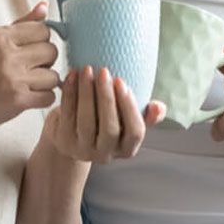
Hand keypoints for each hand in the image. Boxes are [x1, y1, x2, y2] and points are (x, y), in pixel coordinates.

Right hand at [0, 2, 59, 134]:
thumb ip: (20, 24)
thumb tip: (44, 6)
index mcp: (0, 36)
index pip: (43, 29)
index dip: (42, 41)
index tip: (32, 50)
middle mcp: (7, 54)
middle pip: (51, 51)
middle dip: (46, 61)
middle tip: (32, 69)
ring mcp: (13, 78)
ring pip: (53, 76)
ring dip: (46, 82)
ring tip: (30, 84)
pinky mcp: (18, 100)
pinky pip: (49, 96)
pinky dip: (43, 98)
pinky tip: (30, 97)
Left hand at [43, 65, 165, 163]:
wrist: (72, 133)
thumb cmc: (106, 120)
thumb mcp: (127, 120)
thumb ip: (146, 114)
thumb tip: (159, 107)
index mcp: (127, 149)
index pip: (135, 132)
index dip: (130, 108)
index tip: (122, 82)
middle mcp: (106, 154)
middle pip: (110, 128)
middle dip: (107, 98)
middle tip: (104, 71)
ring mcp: (83, 150)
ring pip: (86, 121)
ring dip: (86, 93)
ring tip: (87, 69)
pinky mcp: (64, 141)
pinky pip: (67, 114)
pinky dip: (69, 93)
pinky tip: (72, 75)